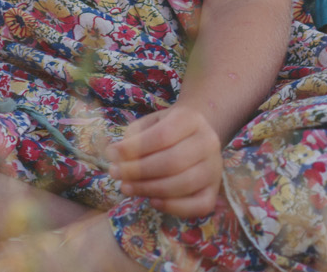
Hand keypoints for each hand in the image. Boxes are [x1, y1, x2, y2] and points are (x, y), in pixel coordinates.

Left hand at [107, 104, 222, 216]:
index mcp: (192, 119)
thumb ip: (132, 138)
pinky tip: (152, 200)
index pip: (164, 135)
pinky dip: (173, 207)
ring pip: (183, 184)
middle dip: (138, 171)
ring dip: (149, 189)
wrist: (193, 137)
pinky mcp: (213, 191)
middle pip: (173, 161)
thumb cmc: (165, 130)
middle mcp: (209, 142)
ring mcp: (214, 168)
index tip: (111, 154)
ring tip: (126, 187)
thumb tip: (115, 157)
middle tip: (115, 173)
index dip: (135, 148)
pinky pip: (198, 206)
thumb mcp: (148, 125)